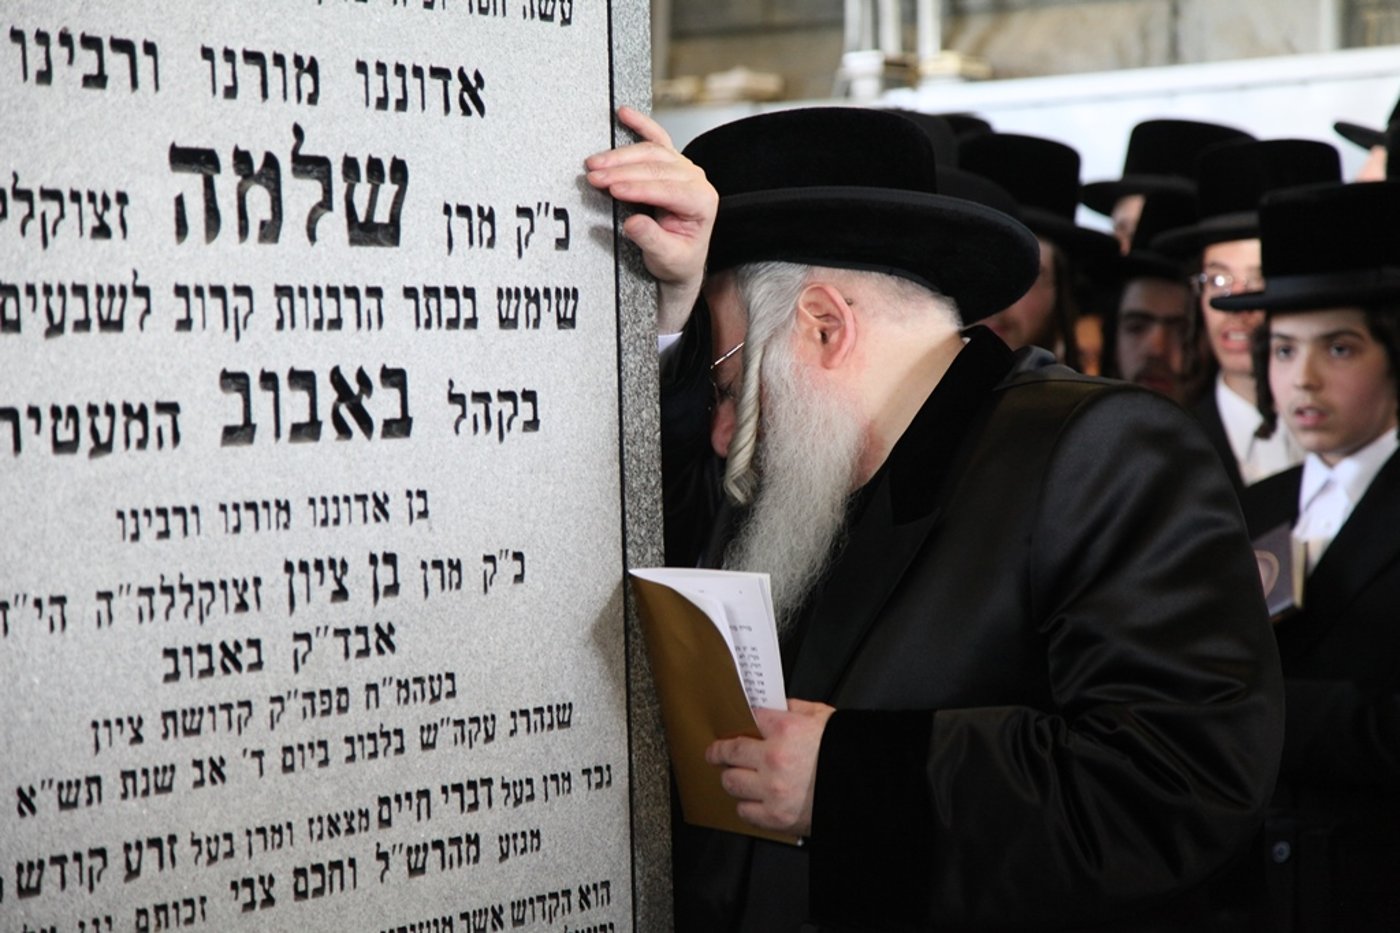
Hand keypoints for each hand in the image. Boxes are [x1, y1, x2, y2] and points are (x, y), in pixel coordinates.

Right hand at [585, 106, 716, 333]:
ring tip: (595, 163)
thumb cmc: (678, 258)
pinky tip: (624, 113)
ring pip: (651, 151)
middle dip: (622, 170)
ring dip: (620, 155)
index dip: (638, 187)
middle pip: (656, 167)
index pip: (667, 189)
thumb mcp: (667, 258)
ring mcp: (683, 167)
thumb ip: (652, 240)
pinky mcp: (670, 162)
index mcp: (702, 201)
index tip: (613, 189)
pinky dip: (639, 124)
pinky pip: (655, 138)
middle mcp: (696, 179)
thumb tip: (633, 222)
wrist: (682, 258)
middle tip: (594, 176)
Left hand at [705, 699, 834, 836]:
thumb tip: (777, 706)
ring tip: (736, 776)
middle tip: (716, 753)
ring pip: (731, 782)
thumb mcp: (824, 718)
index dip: (745, 720)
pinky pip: (745, 812)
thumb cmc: (847, 752)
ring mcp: (773, 790)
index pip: (751, 718)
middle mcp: (774, 759)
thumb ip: (796, 709)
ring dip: (732, 778)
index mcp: (786, 730)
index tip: (737, 726)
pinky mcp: (776, 816)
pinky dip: (747, 806)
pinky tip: (753, 800)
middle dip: (720, 752)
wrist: (866, 788)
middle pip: (729, 753)